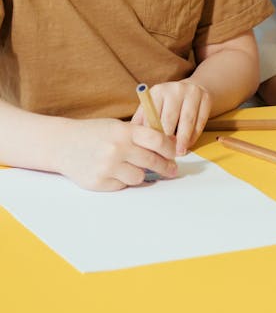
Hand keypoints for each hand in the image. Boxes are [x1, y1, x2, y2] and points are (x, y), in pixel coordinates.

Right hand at [57, 118, 177, 191]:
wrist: (63, 144)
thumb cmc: (94, 133)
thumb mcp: (117, 126)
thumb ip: (139, 135)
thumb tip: (167, 147)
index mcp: (124, 131)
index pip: (157, 140)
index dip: (170, 148)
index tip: (175, 153)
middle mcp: (117, 149)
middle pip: (152, 161)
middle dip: (165, 167)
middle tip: (171, 170)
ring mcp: (107, 167)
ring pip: (139, 177)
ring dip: (141, 174)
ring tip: (135, 167)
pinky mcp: (99, 183)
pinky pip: (123, 185)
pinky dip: (124, 180)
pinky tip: (116, 172)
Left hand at [132, 79, 211, 154]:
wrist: (192, 89)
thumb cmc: (167, 104)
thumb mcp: (152, 107)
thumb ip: (142, 121)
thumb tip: (130, 142)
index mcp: (157, 92)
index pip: (152, 115)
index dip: (151, 135)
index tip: (151, 150)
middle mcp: (174, 89)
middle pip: (170, 118)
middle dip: (167, 139)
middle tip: (166, 155)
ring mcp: (192, 92)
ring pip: (187, 120)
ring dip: (182, 140)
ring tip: (179, 152)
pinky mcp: (206, 98)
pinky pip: (200, 121)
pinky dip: (194, 135)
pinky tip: (188, 144)